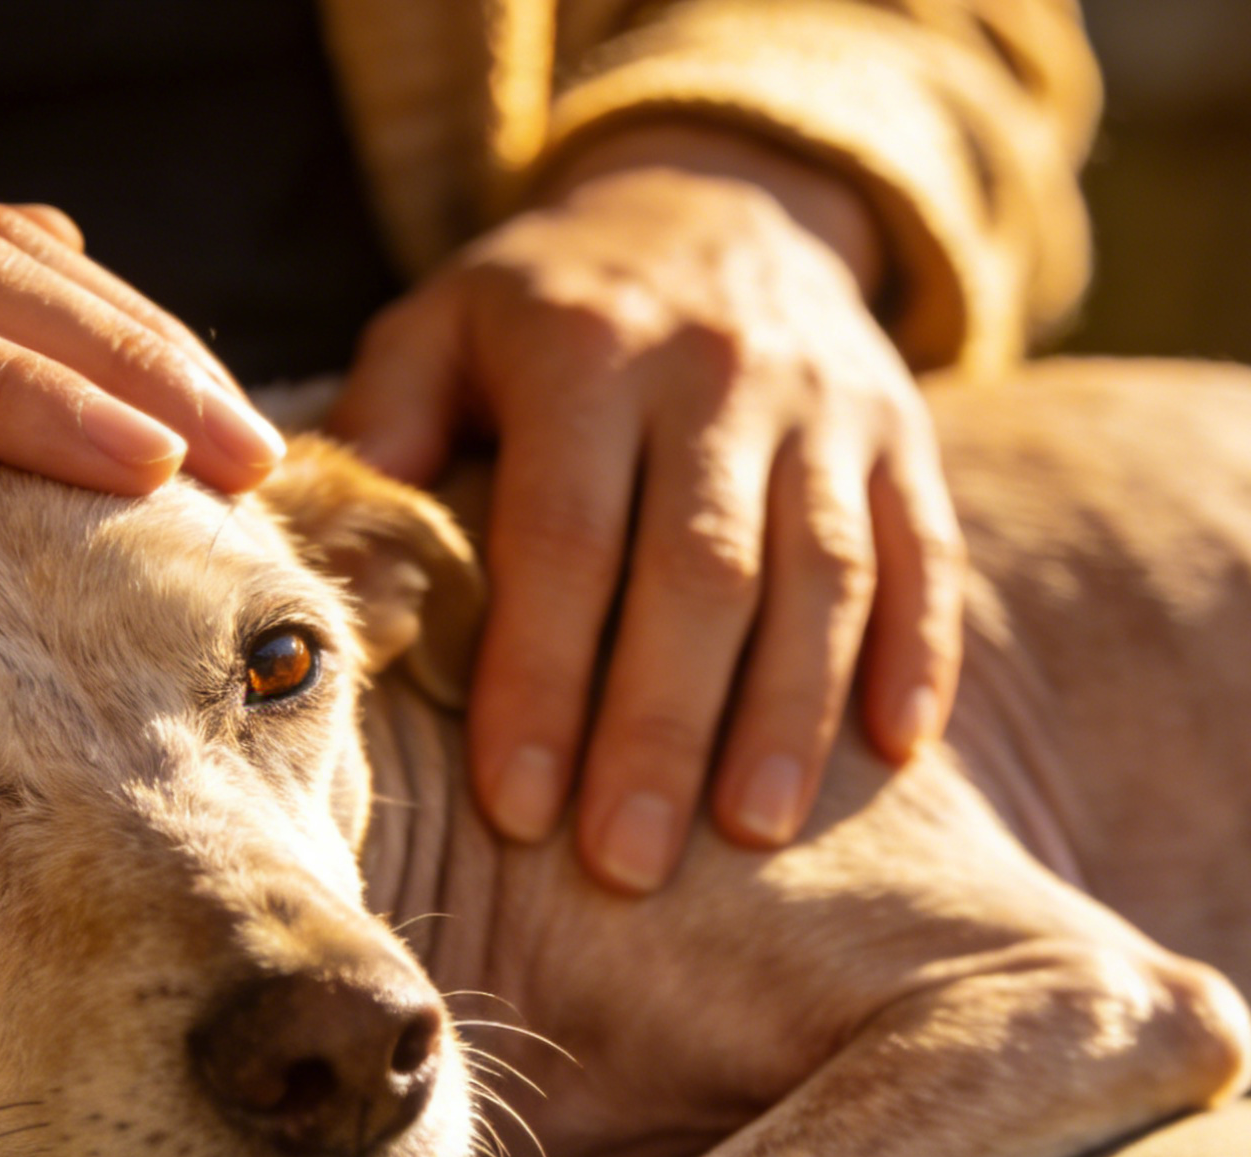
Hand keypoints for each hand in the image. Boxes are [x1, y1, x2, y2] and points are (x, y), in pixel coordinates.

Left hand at [332, 125, 963, 893]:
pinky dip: (917, 653)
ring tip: (750, 833)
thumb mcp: (444, 326)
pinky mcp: (904, 435)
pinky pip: (924, 553)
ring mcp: (827, 405)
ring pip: (822, 574)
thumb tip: (326, 559)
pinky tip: (895, 751)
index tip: (519, 806)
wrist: (720, 198)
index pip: (563, 538)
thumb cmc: (551, 306)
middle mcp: (718, 372)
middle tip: (626, 865)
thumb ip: (387, 430)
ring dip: (789, 712)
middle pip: (698, 572)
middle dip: (660, 729)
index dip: (540, 677)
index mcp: (586, 351)